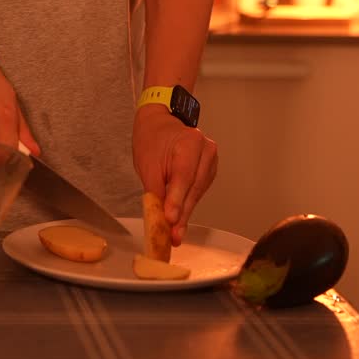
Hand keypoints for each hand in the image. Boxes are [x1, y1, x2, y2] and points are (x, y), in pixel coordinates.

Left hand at [132, 104, 217, 245]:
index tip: (171, 220)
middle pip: (193, 188)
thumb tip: (162, 220)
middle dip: (182, 214)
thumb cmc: (151, 139)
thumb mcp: (147, 165)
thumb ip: (156, 191)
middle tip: (173, 235)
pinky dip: (189, 203)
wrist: (160, 123)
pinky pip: (199, 190)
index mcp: (190, 142)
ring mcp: (211, 160)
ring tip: (175, 233)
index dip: (177, 200)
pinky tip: (180, 217)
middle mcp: (206, 150)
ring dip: (185, 212)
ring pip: (198, 193)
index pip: (184, 176)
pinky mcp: (210, 170)